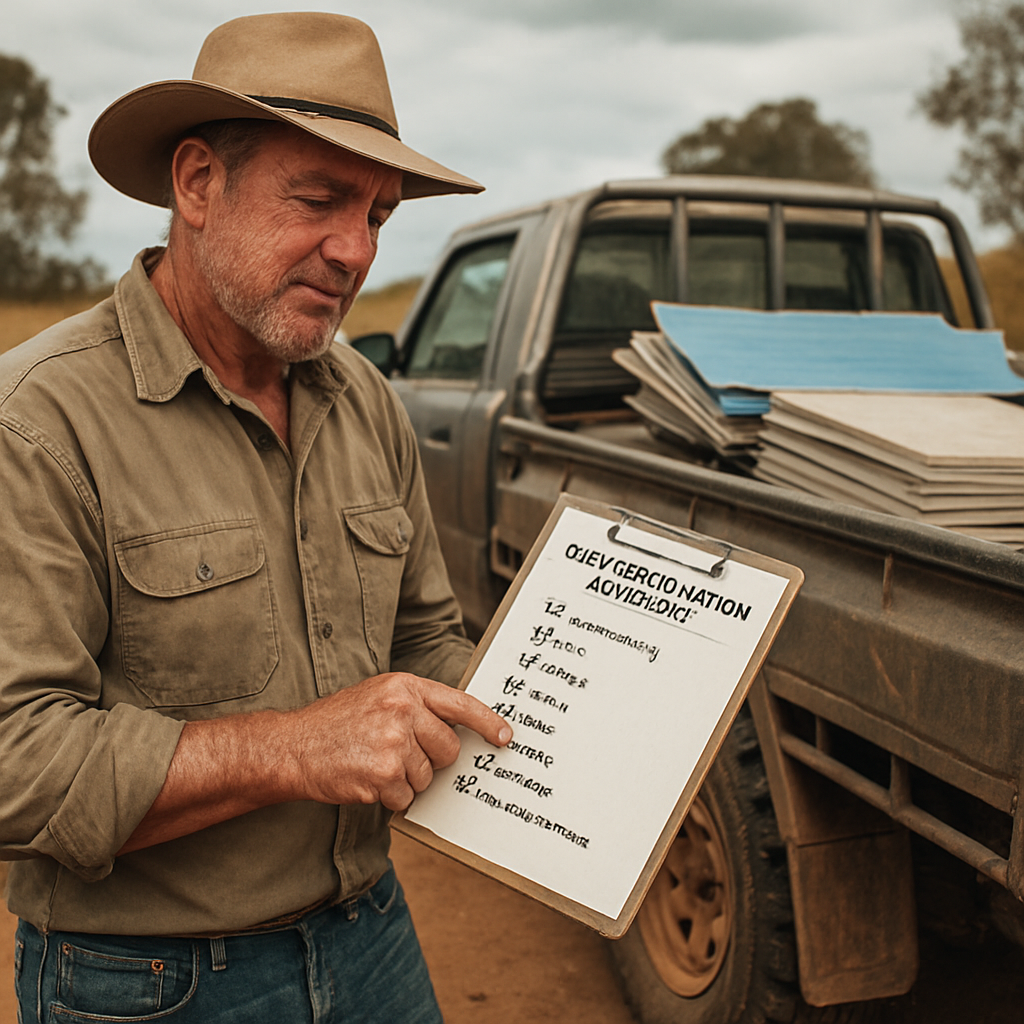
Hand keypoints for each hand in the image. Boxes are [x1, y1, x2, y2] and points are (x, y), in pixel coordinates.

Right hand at [287, 672, 511, 810]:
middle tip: (400, 755)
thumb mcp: (377, 696)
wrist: (292, 746)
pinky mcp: (384, 774)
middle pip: (448, 749)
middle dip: (432, 760)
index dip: (488, 722)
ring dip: (405, 780)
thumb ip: (414, 706)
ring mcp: (394, 742)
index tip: (505, 737)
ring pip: (427, 777)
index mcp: (404, 687)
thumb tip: (454, 732)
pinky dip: (390, 797)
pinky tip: (366, 780)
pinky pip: (406, 797)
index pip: (460, 704)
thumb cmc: (335, 723)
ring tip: (374, 763)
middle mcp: (403, 710)